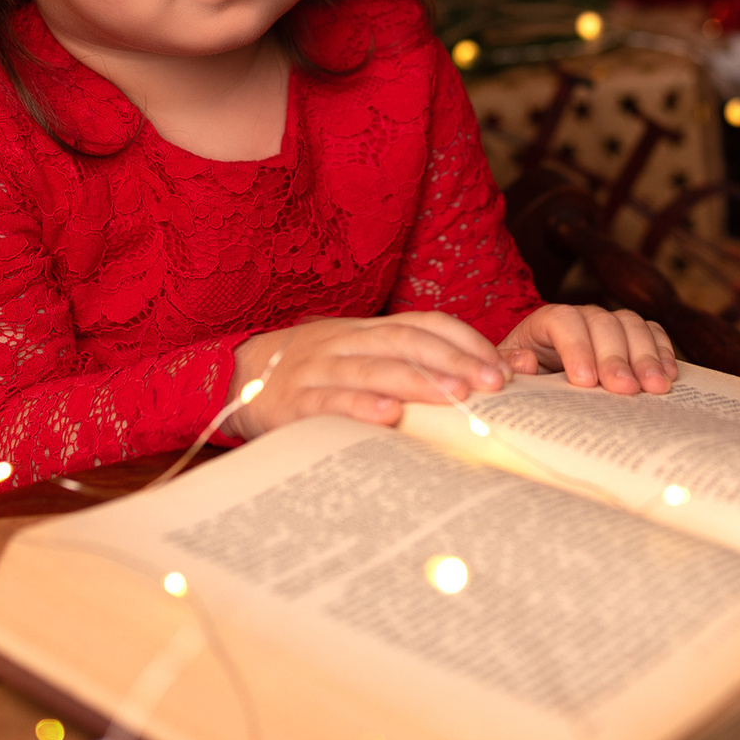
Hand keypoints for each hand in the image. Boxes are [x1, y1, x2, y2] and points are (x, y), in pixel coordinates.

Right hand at [226, 312, 508, 436]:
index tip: (504, 366)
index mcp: (367, 330)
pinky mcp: (292, 401)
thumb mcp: (361, 359)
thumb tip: (485, 379)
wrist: (235, 377)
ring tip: (456, 396)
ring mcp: (318, 369)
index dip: (466, 342)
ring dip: (419, 381)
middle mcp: (346, 341)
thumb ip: (413, 366)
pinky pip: (329, 401)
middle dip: (455, 361)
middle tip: (494, 384)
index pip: (426, 323)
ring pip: (374, 368)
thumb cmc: (315, 374)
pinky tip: (389, 416)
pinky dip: (360, 407)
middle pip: (407, 342)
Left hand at [498, 304, 675, 395]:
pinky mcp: (631, 336)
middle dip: (615, 358)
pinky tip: (668, 376)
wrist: (542, 372)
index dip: (576, 348)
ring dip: (646, 356)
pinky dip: (663, 351)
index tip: (585, 381)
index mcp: (547, 320)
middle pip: (603, 323)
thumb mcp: (507, 371)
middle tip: (625, 390)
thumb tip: (526, 362)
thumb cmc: (525, 373)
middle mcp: (583, 316)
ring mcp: (610, 324)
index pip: (564, 321)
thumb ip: (511, 365)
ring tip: (655, 388)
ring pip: (631, 325)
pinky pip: (652, 333)